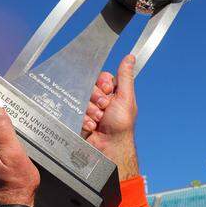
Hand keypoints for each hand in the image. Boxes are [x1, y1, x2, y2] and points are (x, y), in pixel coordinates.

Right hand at [82, 54, 138, 179]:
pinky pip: (76, 111)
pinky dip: (85, 119)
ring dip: (91, 110)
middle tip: (105, 108)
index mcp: (113, 93)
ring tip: (99, 120)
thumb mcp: (126, 98)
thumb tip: (130, 58)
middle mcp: (100, 99)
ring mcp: (89, 109)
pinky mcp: (79, 118)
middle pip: (90, 86)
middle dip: (97, 98)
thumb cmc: (121, 127)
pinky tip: (92, 126)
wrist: (109, 148)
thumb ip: (125, 77)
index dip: (103, 84)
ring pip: (82, 98)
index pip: (101, 77)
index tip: (109, 91)